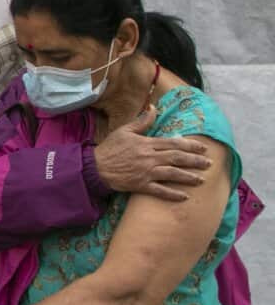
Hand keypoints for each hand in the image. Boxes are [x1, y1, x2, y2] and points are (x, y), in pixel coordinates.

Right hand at [95, 106, 209, 200]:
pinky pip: (160, 190)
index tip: (203, 148)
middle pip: (177, 158)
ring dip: (189, 177)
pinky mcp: (140, 185)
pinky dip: (173, 194)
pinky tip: (184, 196)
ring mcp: (146, 172)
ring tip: (202, 179)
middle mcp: (149, 158)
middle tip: (209, 164)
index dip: (190, 146)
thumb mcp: (124, 130)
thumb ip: (142, 121)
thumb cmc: (110, 148)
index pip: (173, 143)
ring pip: (172, 174)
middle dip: (195, 161)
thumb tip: (154, 108)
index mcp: (147, 143)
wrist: (95, 167)